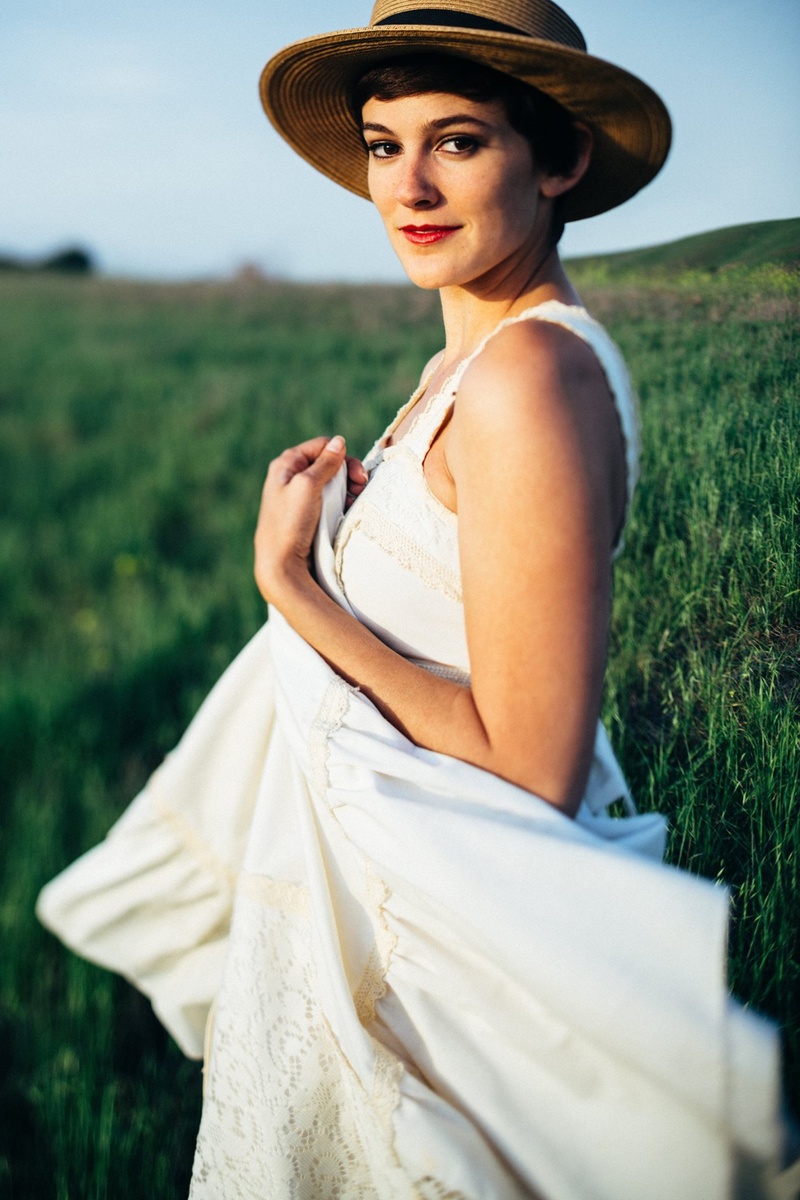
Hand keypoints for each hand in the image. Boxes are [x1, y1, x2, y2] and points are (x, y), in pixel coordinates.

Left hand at [254, 435, 365, 605]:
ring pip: (332, 482)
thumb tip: (339, 441)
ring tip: (354, 500)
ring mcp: (300, 496)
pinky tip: (347, 510)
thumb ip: (325, 462)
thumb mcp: (308, 486)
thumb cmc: (291, 523)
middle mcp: (292, 477)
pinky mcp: (308, 513)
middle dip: (348, 473)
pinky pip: (329, 499)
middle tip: (361, 486)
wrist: (282, 563)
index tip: (356, 475)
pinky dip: (341, 501)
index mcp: (287, 464)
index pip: (322, 446)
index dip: (341, 456)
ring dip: (347, 488)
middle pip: (329, 463)